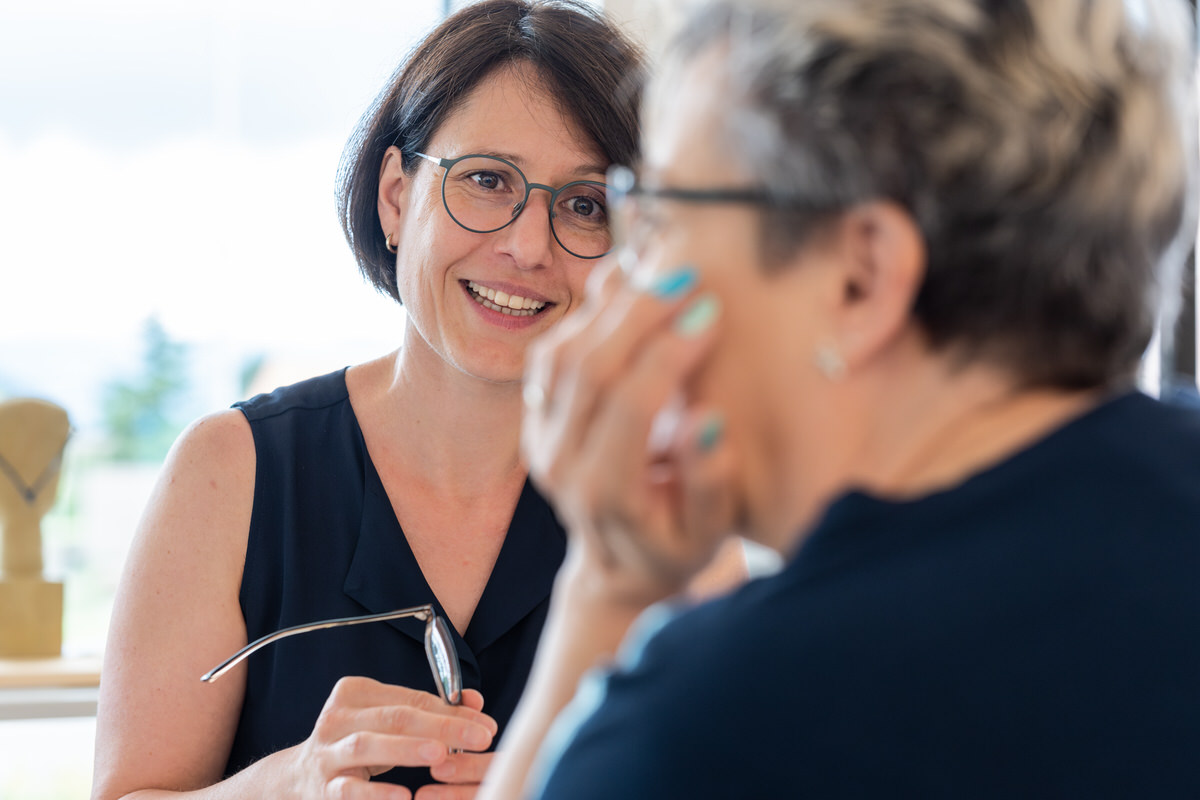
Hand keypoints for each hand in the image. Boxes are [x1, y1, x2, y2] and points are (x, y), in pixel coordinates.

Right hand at [287, 676, 496, 798]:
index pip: (412, 699)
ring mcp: (327, 753)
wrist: (297, 779)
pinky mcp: (323, 788)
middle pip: (394, 717)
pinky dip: (376, 793)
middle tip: (477, 738)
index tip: (486, 726)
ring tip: (441, 754)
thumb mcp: (388, 722)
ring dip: (407, 750)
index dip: (452, 712)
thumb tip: (475, 702)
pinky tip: (402, 796)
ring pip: (367, 746)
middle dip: (441, 727)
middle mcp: (338, 717)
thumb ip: (430, 710)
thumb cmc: (356, 744)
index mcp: (356, 693)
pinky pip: (349, 789)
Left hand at [522, 262, 738, 607]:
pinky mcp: (535, 414)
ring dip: (609, 306)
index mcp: (603, 493)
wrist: (618, 565)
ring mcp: (539, 436)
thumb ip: (710, 483)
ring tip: (659, 270)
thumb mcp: (707, 535)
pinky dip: (586, 313)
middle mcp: (558, 462)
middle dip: (640, 314)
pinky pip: (551, 351)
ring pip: (561, 352)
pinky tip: (626, 284)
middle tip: (688, 275)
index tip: (712, 313)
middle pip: (588, 368)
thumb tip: (709, 420)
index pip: (630, 406)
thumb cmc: (675, 545)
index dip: (671, 355)